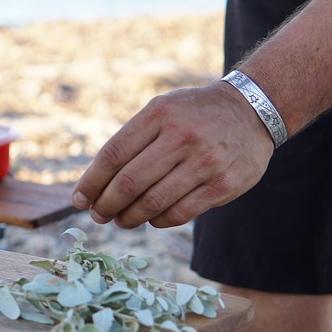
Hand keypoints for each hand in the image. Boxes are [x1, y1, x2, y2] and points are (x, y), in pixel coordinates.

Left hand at [72, 82, 274, 228]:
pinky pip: (180, 213)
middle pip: (128, 182)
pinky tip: (151, 219)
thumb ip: (131, 141)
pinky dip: (158, 221)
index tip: (79, 200)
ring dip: (129, 218)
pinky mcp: (224, 184)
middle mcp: (181, 137)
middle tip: (98, 216)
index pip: (112, 155)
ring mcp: (205, 162)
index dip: (91, 182)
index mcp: (158, 115)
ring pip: (152, 203)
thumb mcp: (161, 110)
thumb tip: (95, 183)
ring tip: (121, 221)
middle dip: (106, 205)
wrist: (252, 110)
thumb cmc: (193, 115)